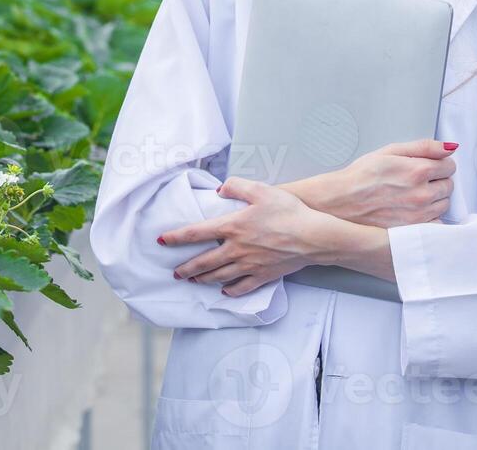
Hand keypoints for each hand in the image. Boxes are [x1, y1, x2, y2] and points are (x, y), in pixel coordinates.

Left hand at [156, 176, 351, 296]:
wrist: (314, 236)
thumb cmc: (289, 212)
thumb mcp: (261, 190)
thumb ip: (237, 185)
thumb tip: (221, 189)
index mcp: (232, 226)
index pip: (196, 233)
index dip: (176, 237)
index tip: (162, 241)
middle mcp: (236, 249)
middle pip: (203, 262)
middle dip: (186, 268)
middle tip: (175, 272)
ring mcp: (249, 265)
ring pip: (219, 276)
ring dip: (203, 279)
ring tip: (193, 281)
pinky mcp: (264, 276)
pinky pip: (242, 287)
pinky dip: (230, 291)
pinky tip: (224, 291)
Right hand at [283, 139, 457, 227]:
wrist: (339, 203)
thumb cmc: (360, 177)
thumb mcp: (389, 151)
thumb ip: (423, 147)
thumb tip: (449, 147)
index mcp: (418, 170)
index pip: (449, 165)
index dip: (437, 164)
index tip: (425, 167)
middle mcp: (423, 194)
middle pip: (448, 185)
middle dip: (436, 181)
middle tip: (415, 181)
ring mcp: (420, 215)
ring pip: (444, 205)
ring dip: (434, 199)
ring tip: (411, 196)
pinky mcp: (414, 231)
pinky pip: (435, 223)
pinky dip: (429, 218)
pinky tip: (412, 211)